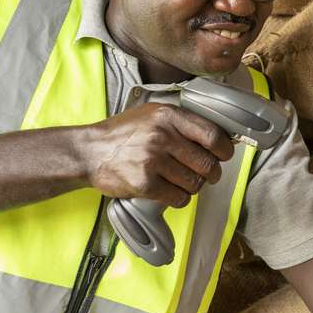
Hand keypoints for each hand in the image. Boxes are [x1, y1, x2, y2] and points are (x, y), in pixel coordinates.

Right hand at [81, 102, 233, 207]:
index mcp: (168, 116)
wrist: (88, 151)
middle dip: (211, 173)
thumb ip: (182, 122)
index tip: (224, 155)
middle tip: (207, 175)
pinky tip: (169, 192)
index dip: (224, 150)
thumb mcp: (153, 114)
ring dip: (193, 187)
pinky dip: (178, 199)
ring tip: (182, 182)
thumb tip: (219, 136)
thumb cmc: (123, 133)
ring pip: (194, 183)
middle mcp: (162, 136)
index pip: (212, 135)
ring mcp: (152, 160)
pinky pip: (178, 198)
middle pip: (207, 163)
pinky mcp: (144, 183)